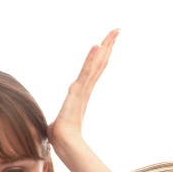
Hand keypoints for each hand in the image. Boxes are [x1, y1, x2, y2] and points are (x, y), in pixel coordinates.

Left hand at [48, 30, 118, 150]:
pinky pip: (86, 72)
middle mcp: (85, 88)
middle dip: (108, 45)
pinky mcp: (78, 91)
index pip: (94, 70)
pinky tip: (97, 46)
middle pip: (100, 63)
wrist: (63, 142)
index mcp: (82, 92)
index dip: (101, 56)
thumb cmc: (61, 136)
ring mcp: (83, 89)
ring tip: (114, 31)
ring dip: (105, 46)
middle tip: (118, 30)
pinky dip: (91, 59)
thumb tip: (54, 130)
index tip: (107, 42)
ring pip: (97, 64)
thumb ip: (60, 122)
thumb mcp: (60, 122)